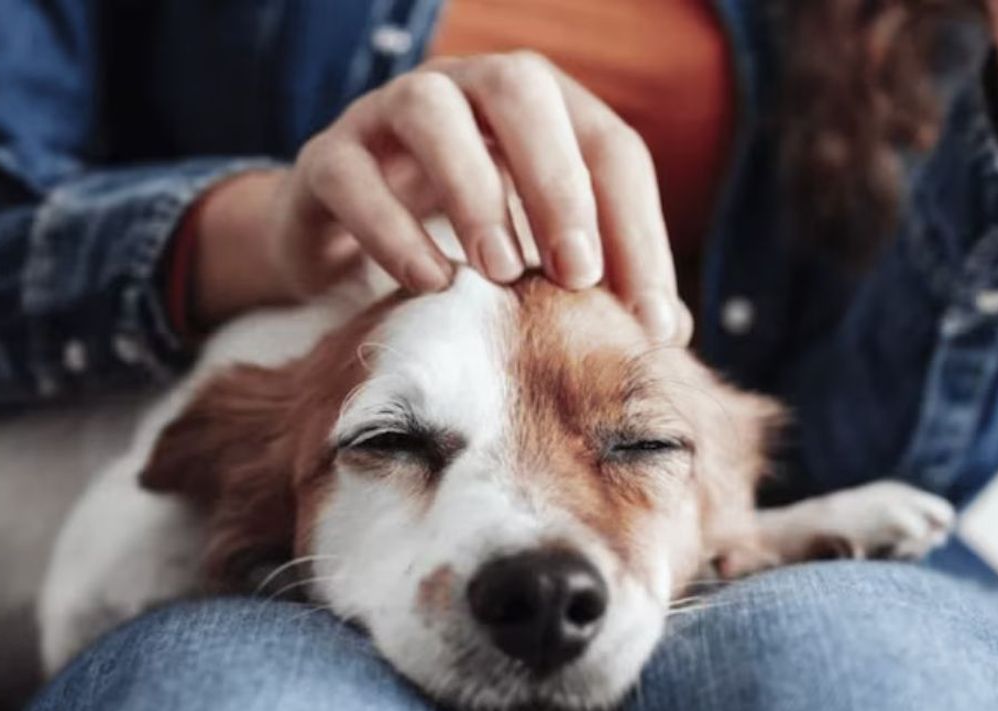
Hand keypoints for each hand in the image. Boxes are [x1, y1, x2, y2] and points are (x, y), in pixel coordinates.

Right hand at [192, 53, 686, 342]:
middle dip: (558, 181)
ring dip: (474, 189)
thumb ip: (600, 284)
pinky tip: (430, 283)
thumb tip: (670, 333)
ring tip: (502, 272)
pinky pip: (351, 174)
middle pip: (522, 92)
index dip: (637, 230)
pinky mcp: (326, 159)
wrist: (342, 242)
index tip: (647, 320)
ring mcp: (387, 115)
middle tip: (577, 274)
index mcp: (539, 111)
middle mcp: (467, 91)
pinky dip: (390, 227)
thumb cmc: (462, 247)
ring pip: (431, 110)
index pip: (609, 147)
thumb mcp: (537, 259)